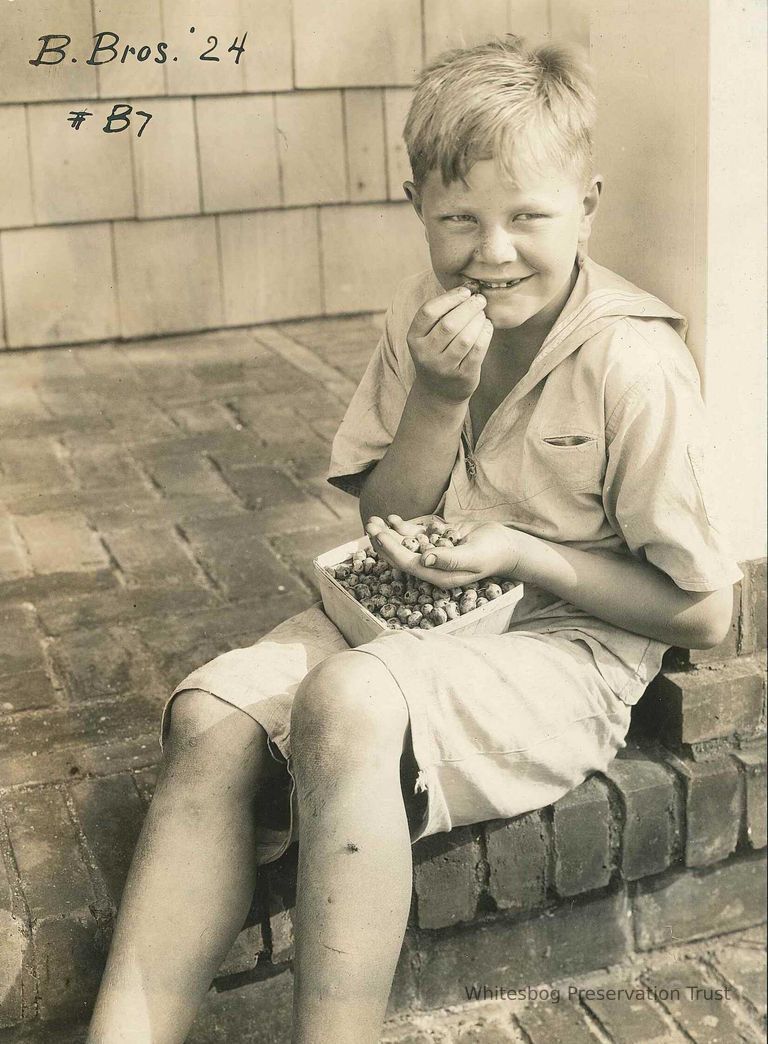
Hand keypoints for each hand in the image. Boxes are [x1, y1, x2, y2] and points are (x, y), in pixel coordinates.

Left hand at [365, 514, 522, 589]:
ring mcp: (433, 554)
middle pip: (401, 555)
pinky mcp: (436, 542)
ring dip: (389, 533)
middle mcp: (433, 567)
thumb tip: (425, 560)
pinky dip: (403, 528)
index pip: (409, 564)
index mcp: (439, 576)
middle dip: (384, 541)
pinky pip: (415, 536)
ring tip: (374, 519)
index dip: (392, 550)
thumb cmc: (493, 552)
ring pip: (405, 545)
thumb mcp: (474, 556)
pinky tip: (392, 518)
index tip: (379, 535)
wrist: (506, 544)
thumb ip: (450, 560)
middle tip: (369, 525)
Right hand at [407, 286, 493, 402]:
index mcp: (414, 338)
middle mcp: (425, 354)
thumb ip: (443, 313)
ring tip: (482, 314)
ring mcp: (443, 367)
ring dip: (478, 321)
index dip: (450, 298)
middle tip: (480, 300)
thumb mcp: (429, 335)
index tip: (466, 291)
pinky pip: (477, 350)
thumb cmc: (437, 353)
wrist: (439, 391)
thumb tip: (470, 286)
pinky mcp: (462, 376)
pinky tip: (487, 327)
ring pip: (465, 337)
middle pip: (449, 324)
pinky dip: (485, 334)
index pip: (429, 311)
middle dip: (468, 307)